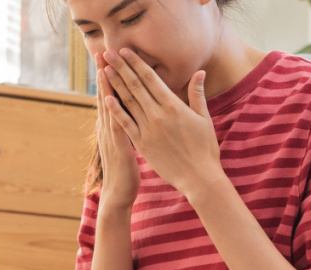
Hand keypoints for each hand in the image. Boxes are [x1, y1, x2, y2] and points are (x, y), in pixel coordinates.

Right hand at [95, 52, 140, 210]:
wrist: (118, 194)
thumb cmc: (125, 171)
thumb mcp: (124, 146)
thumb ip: (126, 128)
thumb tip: (131, 115)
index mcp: (112, 126)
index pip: (111, 96)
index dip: (110, 77)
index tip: (110, 57)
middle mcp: (108, 128)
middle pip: (106, 96)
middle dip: (105, 74)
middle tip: (102, 52)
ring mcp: (111, 137)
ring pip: (108, 107)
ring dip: (105, 87)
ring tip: (103, 67)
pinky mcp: (118, 147)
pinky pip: (115, 125)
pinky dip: (111, 111)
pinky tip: (109, 99)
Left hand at [101, 48, 222, 198]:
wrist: (199, 177)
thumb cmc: (205, 148)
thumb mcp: (204, 118)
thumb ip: (197, 94)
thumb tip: (200, 71)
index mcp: (174, 106)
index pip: (151, 78)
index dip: (137, 63)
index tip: (125, 51)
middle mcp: (158, 115)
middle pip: (136, 86)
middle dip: (121, 68)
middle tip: (108, 53)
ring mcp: (148, 129)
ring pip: (128, 102)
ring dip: (115, 84)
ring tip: (105, 69)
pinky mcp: (142, 144)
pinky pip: (125, 124)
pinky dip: (116, 111)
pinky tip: (106, 99)